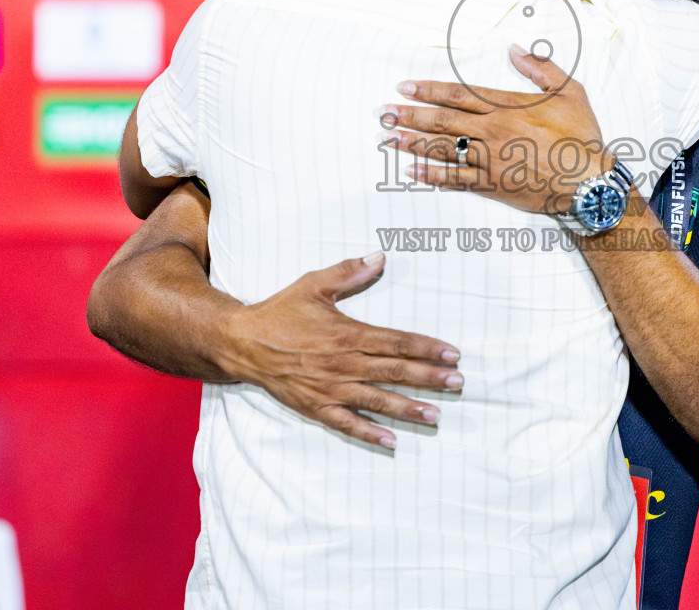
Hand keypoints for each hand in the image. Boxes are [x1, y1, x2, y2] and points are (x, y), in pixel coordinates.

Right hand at [216, 252, 462, 449]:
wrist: (241, 341)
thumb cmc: (280, 311)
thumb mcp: (314, 284)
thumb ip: (349, 272)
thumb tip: (380, 257)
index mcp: (347, 334)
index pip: (396, 342)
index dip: (427, 348)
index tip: (452, 353)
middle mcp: (342, 364)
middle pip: (394, 372)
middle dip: (429, 378)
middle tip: (458, 382)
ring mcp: (329, 389)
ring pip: (377, 400)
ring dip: (408, 408)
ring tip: (435, 415)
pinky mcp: (315, 406)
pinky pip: (346, 423)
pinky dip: (369, 433)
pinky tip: (392, 440)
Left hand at [381, 46, 614, 215]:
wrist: (589, 183)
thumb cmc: (582, 137)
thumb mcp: (569, 91)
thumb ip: (540, 68)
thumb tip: (514, 49)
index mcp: (507, 107)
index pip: (457, 95)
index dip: (428, 90)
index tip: (405, 87)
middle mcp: (493, 132)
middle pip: (441, 121)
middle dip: (409, 115)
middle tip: (383, 113)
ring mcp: (490, 161)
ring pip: (443, 149)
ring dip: (411, 143)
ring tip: (387, 138)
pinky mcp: (493, 185)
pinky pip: (455, 179)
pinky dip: (431, 175)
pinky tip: (411, 170)